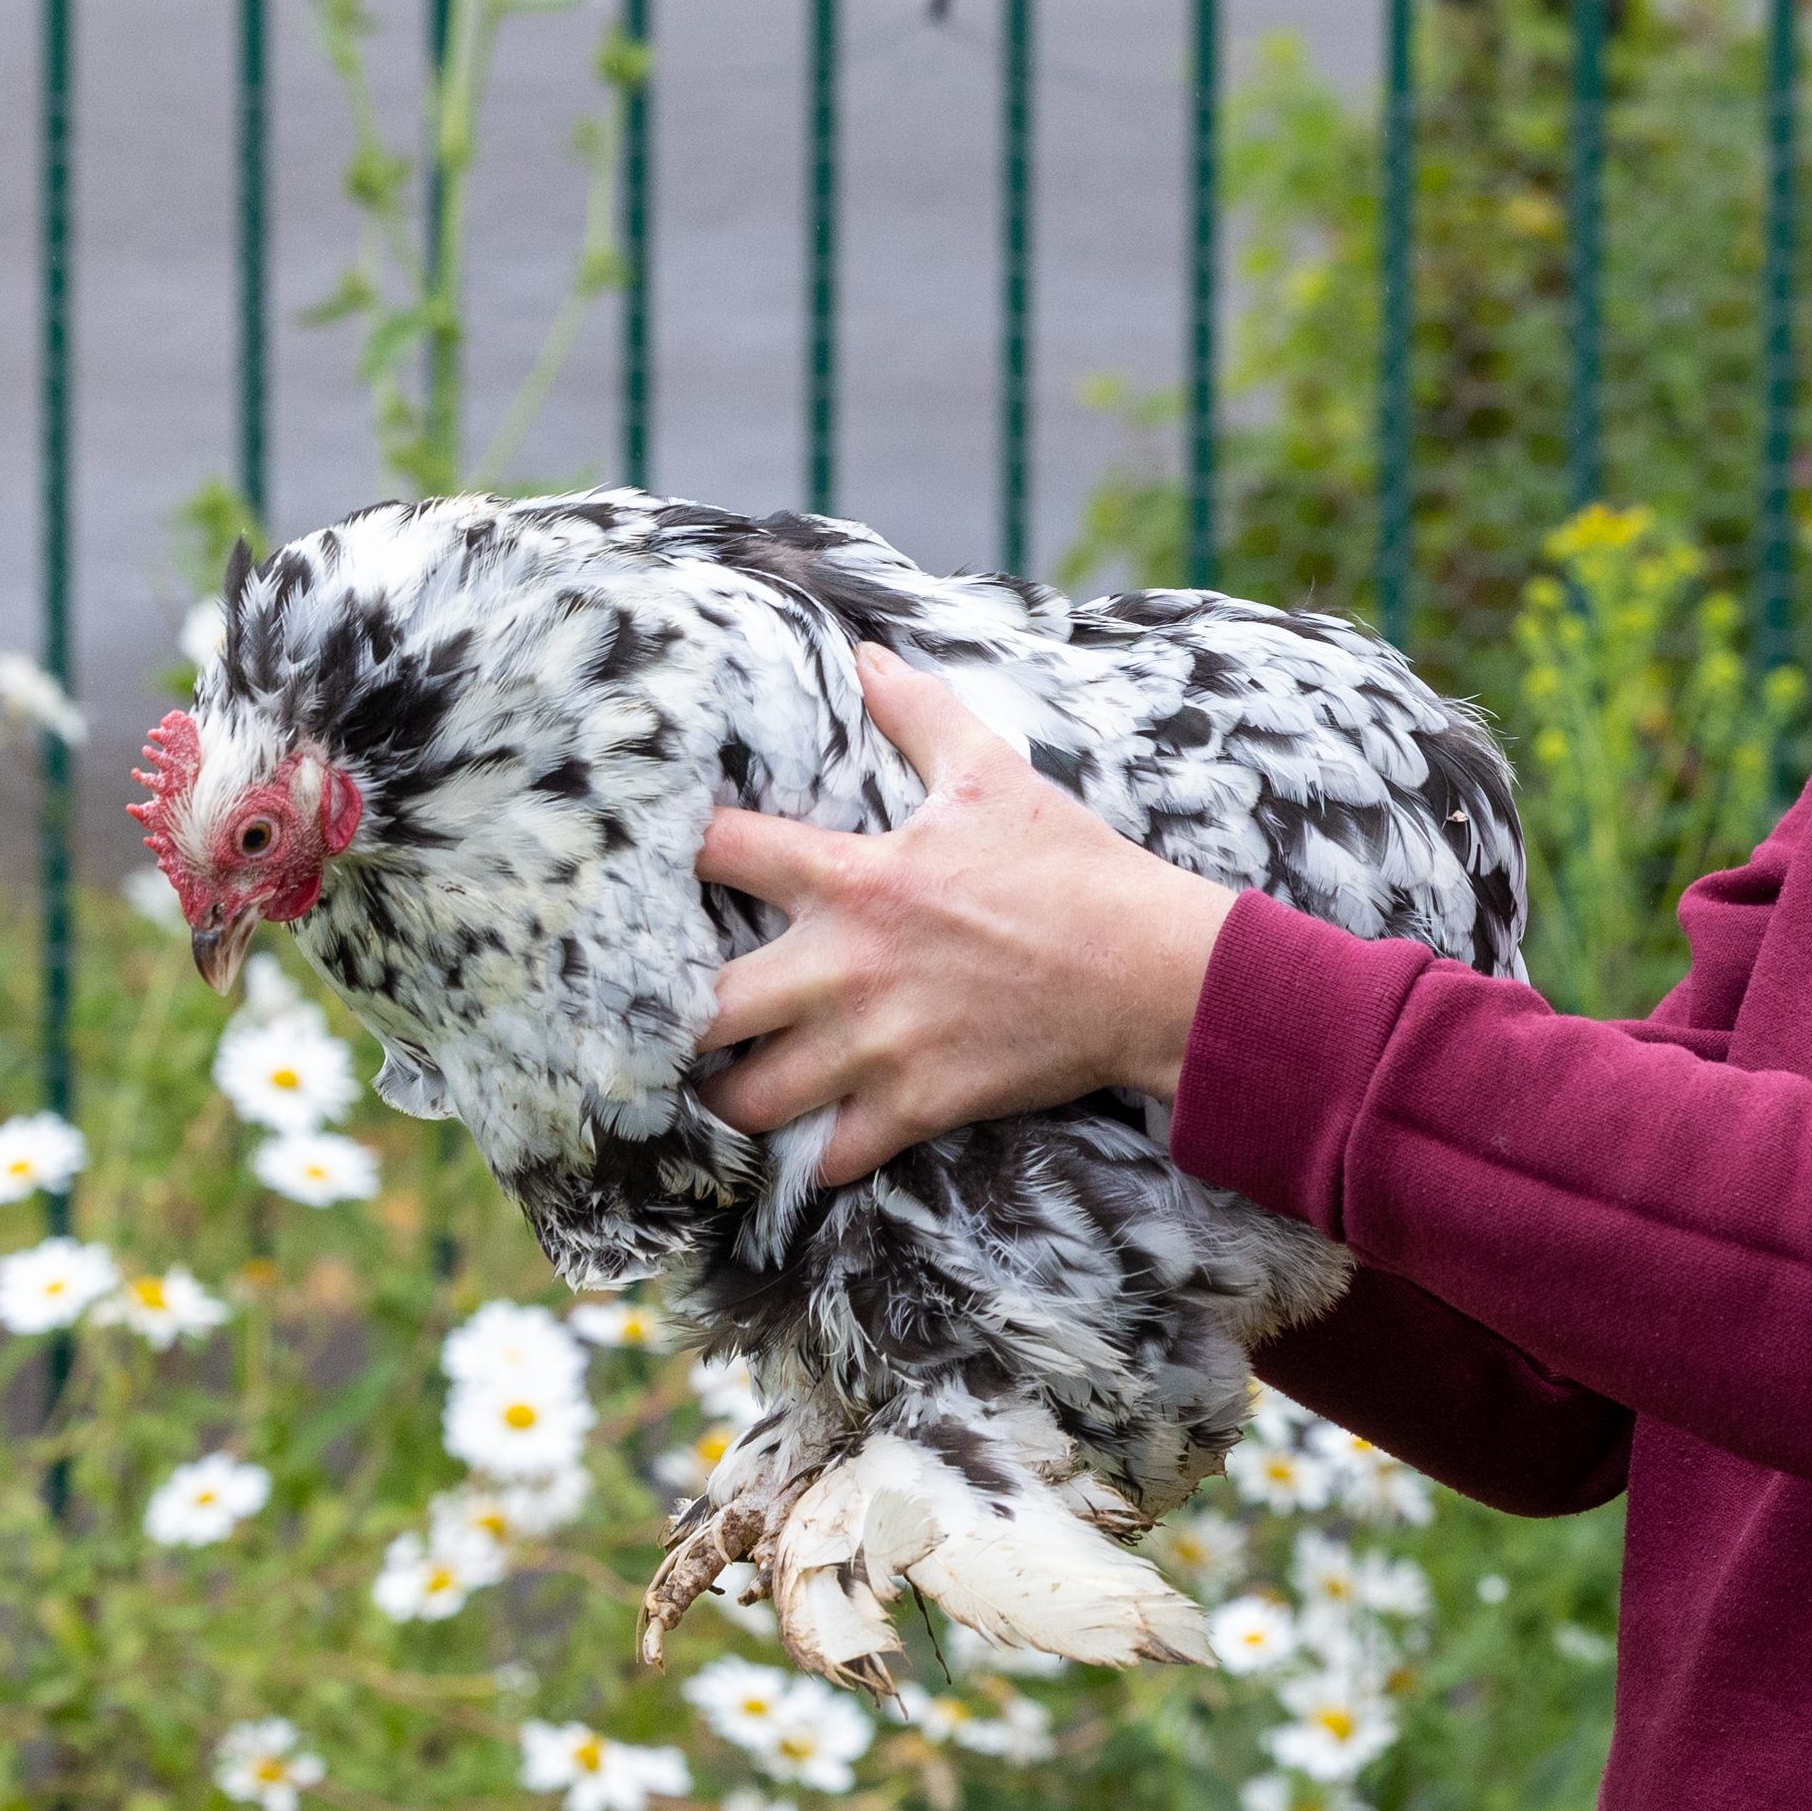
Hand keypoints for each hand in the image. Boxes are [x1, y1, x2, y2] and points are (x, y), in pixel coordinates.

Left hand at [692, 645, 1238, 1184]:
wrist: (1152, 971)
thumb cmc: (1072, 868)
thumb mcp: (992, 775)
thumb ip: (917, 713)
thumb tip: (865, 653)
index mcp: (853, 877)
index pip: (719, 852)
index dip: (675, 854)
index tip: (660, 869)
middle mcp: (844, 966)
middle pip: (702, 1009)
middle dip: (674, 1019)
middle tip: (674, 1018)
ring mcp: (876, 1045)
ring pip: (749, 1098)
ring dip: (730, 1097)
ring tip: (729, 1086)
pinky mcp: (917, 1105)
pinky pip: (830, 1157)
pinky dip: (816, 1156)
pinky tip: (814, 1140)